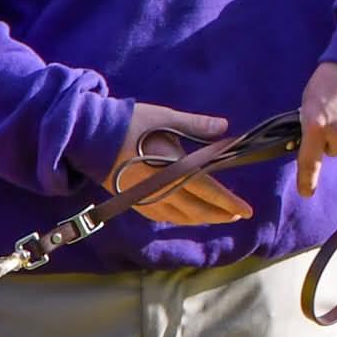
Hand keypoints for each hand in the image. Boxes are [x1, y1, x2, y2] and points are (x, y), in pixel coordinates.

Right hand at [111, 103, 253, 224]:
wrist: (89, 136)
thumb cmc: (128, 122)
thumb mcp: (164, 117)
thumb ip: (195, 125)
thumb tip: (224, 127)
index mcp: (172, 168)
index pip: (208, 190)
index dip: (229, 202)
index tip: (246, 211)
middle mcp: (161, 189)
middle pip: (198, 210)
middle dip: (220, 214)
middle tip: (237, 216)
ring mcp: (147, 199)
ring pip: (181, 217)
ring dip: (202, 218)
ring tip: (218, 216)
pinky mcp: (134, 201)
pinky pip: (163, 216)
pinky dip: (180, 218)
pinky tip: (187, 216)